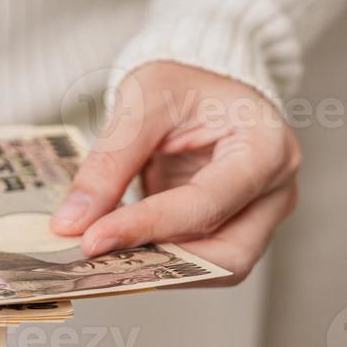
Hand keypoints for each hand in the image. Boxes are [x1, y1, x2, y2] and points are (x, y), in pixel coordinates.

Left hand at [51, 61, 299, 282]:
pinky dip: (160, 260)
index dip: (148, 226)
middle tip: (95, 260)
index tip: (92, 239)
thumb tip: (72, 223)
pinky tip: (117, 251)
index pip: (207, 204)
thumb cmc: (184, 79)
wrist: (202, 77)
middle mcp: (275, 190)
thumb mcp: (141, 102)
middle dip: (160, 264)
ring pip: (216, 268)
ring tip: (101, 258)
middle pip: (228, 255)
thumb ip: (109, 162)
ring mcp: (260, 214)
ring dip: (158, 269)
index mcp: (266, 147)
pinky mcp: (234, 228)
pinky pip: (201, 259)